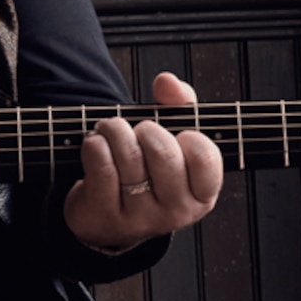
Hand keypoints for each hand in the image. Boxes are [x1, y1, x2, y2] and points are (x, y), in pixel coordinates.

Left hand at [61, 71, 222, 252]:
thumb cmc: (146, 169)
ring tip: (110, 130)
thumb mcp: (172, 137)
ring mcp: (141, 218)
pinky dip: (95, 144)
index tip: (175, 135)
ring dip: (114, 130)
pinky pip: (101, 166)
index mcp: (201, 194)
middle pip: (163, 153)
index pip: (205, 157)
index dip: (188, 136)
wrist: (105, 213)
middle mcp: (175, 211)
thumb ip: (179, 103)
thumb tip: (166, 82)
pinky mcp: (106, 216)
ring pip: (129, 156)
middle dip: (145, 128)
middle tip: (136, 130)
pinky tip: (95, 144)